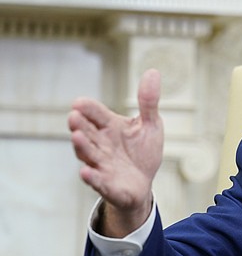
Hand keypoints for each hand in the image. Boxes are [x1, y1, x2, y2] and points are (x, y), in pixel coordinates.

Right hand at [68, 69, 163, 235]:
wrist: (142, 184)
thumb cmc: (142, 152)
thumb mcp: (150, 125)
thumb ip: (148, 102)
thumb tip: (153, 71)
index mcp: (109, 127)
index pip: (95, 114)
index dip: (88, 108)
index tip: (80, 103)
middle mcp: (100, 144)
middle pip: (86, 132)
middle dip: (80, 125)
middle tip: (74, 116)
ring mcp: (101, 164)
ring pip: (88, 154)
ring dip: (82, 146)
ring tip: (76, 137)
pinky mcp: (106, 184)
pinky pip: (97, 180)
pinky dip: (91, 177)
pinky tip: (85, 172)